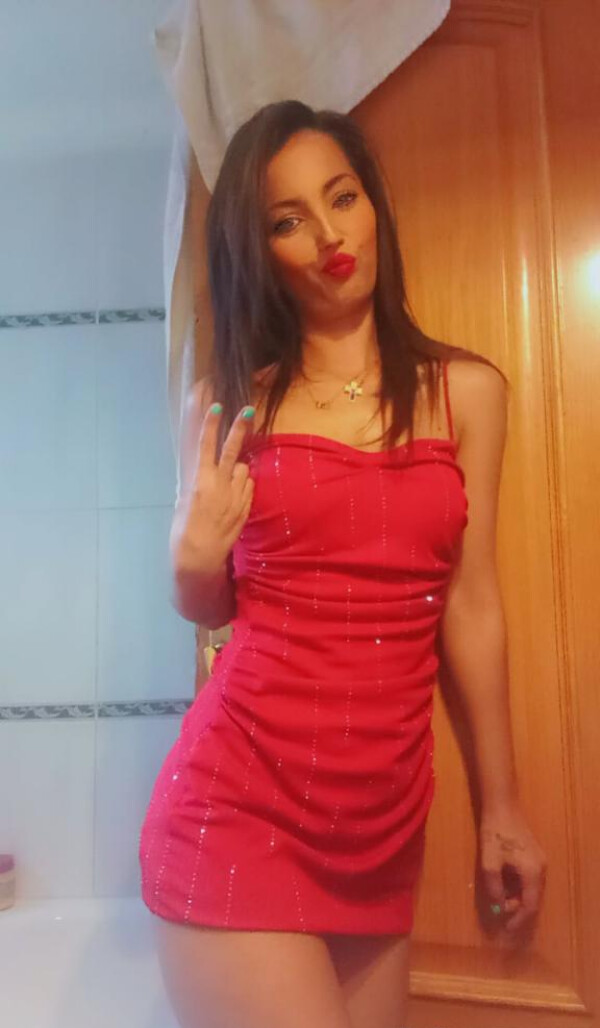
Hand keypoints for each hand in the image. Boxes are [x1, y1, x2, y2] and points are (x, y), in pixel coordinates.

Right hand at [173, 401, 255, 574]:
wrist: (200, 558)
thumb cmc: (183, 531)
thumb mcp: (183, 501)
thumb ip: (192, 480)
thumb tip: (197, 464)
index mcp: (200, 482)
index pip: (206, 446)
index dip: (210, 425)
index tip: (217, 406)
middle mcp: (220, 486)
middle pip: (232, 450)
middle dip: (240, 428)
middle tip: (249, 410)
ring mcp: (236, 496)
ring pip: (243, 469)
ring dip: (238, 468)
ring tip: (228, 481)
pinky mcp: (245, 507)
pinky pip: (248, 486)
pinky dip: (243, 484)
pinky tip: (235, 493)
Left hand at [479, 803, 546, 933]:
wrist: (502, 805)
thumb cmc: (494, 833)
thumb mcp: (489, 863)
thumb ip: (495, 887)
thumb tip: (498, 906)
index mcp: (533, 873)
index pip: (530, 906)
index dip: (519, 920)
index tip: (506, 929)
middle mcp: (541, 869)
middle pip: (533, 898)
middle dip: (517, 908)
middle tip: (498, 909)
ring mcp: (540, 860)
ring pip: (531, 888)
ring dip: (517, 896)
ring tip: (499, 897)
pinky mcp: (534, 854)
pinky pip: (529, 878)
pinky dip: (518, 886)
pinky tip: (504, 882)